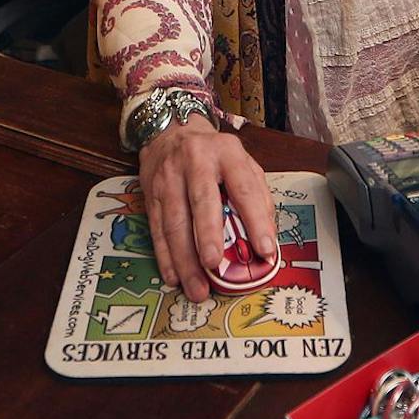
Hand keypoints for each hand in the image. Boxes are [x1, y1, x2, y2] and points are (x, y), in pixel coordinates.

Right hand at [138, 115, 277, 302]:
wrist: (171, 131)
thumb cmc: (214, 154)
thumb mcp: (243, 163)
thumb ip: (258, 196)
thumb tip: (267, 238)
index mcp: (227, 154)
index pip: (244, 188)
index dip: (256, 220)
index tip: (265, 249)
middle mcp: (196, 162)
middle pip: (202, 201)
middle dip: (207, 235)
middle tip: (214, 264)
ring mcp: (169, 178)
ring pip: (174, 222)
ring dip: (185, 259)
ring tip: (197, 287)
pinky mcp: (151, 194)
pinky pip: (157, 229)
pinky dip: (165, 257)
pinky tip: (174, 276)